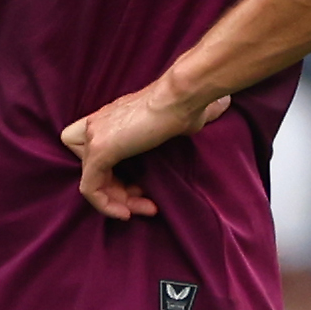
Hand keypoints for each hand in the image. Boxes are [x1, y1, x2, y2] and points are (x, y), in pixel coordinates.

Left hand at [62, 77, 223, 220]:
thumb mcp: (179, 119)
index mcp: (111, 118)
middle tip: (147, 203)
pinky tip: (127, 213)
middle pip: (92, 170)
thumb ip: (178, 125)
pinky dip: (106, 206)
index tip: (139, 185)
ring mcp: (94, 137)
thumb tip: (220, 107)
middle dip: (119, 193)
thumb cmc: (187, 104)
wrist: (183, 96)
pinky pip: (90, 189)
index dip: (110, 173)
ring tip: (147, 209)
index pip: (90, 152)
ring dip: (118, 203)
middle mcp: (96, 125)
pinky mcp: (99, 150)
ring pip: (92, 182)